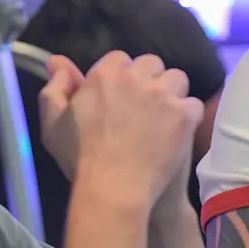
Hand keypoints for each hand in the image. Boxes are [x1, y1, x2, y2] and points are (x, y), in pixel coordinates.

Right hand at [40, 52, 202, 208]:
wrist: (113, 189)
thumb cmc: (81, 159)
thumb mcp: (54, 123)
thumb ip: (56, 89)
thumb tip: (57, 62)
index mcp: (104, 76)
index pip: (121, 59)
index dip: (123, 77)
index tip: (122, 97)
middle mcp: (135, 79)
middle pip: (152, 64)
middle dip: (150, 80)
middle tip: (146, 107)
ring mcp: (162, 95)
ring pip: (176, 79)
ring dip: (172, 94)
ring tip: (165, 118)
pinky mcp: (183, 114)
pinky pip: (193, 104)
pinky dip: (188, 117)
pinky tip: (178, 133)